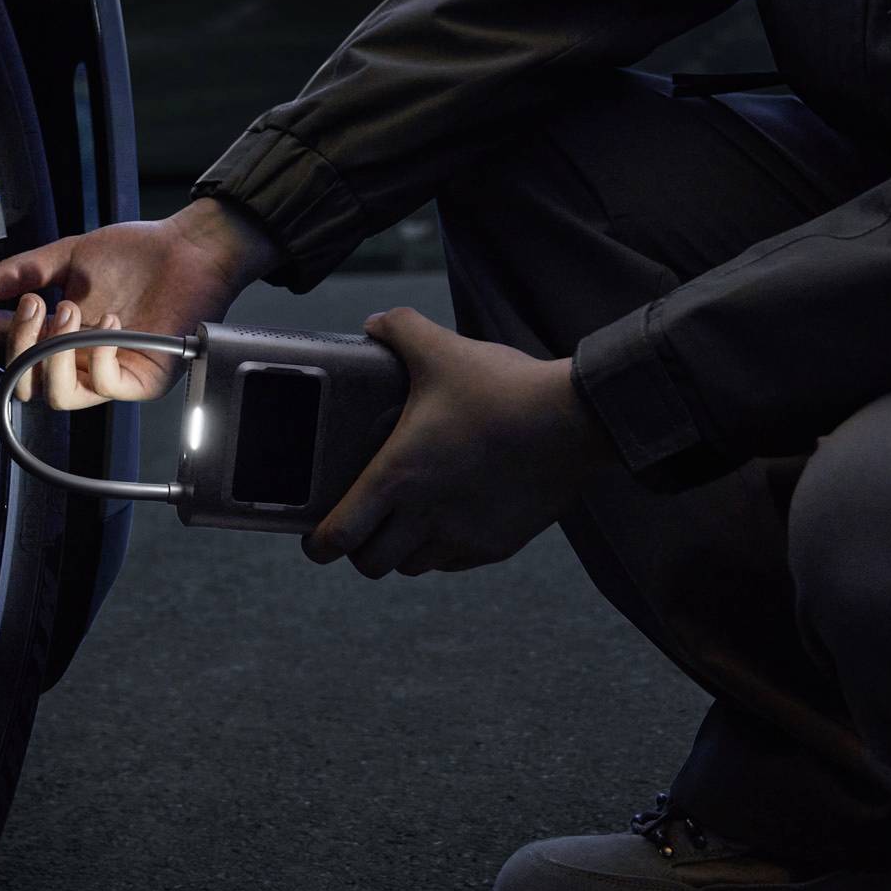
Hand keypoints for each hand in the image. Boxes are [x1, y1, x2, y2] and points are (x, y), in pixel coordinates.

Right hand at [0, 196, 281, 407]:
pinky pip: (104, 387)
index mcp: (57, 333)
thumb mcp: (67, 257)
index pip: (7, 343)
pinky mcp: (140, 381)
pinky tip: (109, 321)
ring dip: (54, 352)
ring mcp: (109, 374)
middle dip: (18, 343)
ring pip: (57, 395)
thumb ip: (18, 273)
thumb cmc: (137, 253)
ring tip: (72, 309)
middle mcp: (79, 360)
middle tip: (36, 301)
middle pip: (24, 381)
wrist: (189, 248)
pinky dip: (99, 355)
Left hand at [304, 307, 614, 577]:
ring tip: (403, 522)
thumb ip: (399, 329)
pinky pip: (454, 563)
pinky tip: (447, 521)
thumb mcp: (441, 348)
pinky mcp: (498, 544)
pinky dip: (441, 551)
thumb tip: (375, 323)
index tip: (315, 538)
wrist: (574, 422)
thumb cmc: (503, 388)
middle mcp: (424, 517)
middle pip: (371, 564)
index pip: (338, 536)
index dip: (318, 543)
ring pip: (413, 567)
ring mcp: (463, 536)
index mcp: (397, 477)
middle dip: (359, 549)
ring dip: (401, 551)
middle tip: (360, 526)